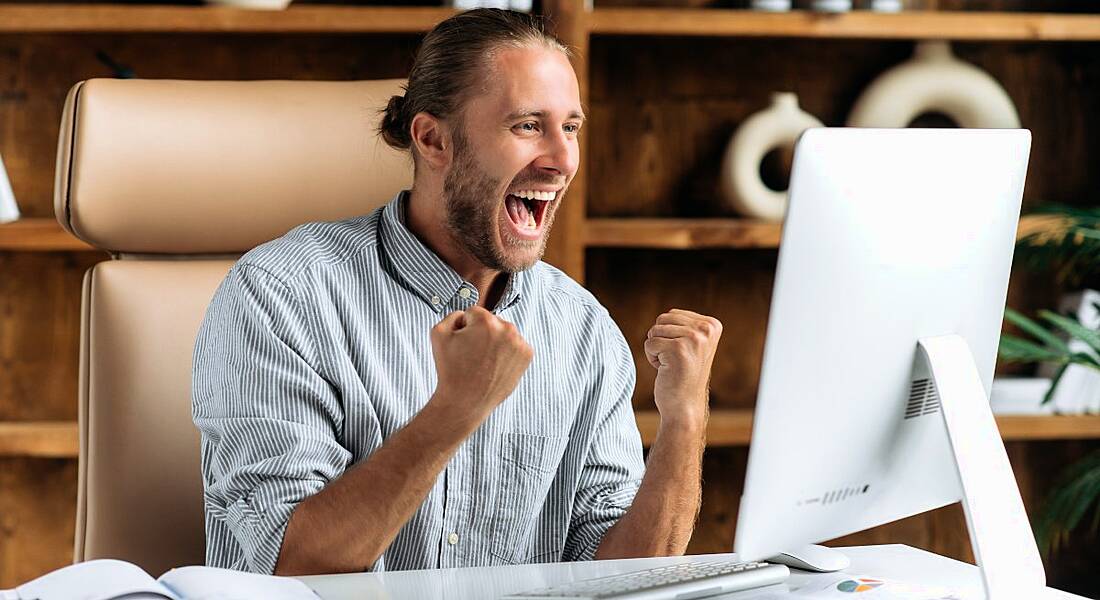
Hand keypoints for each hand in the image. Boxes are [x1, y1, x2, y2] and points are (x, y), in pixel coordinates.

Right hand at [429, 306, 533, 422]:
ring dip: (495, 342)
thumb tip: (468, 315)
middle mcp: (506, 328)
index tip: (462, 345)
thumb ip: (452, 315)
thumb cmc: (451, 369)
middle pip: (491, 321)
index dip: (464, 328)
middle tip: (472, 355)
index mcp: (485, 320)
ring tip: (484, 362)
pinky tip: (495, 365)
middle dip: (481, 333)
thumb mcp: (438, 333)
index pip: (473, 313)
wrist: (466, 401)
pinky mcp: (527, 355)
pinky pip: (514, 345)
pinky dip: (506, 352)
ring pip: (504, 333)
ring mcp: (519, 342)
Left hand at [643, 309, 722, 426]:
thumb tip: (668, 313)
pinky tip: (666, 370)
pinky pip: (649, 343)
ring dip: (657, 350)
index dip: (669, 334)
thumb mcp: (692, 344)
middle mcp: (706, 329)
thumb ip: (684, 325)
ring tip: (672, 365)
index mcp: (712, 325)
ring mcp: (693, 339)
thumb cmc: (683, 375)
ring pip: (654, 331)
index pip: (672, 314)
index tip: (683, 353)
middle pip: (662, 319)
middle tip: (675, 360)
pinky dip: (652, 358)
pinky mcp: (677, 349)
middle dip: (661, 340)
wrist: (685, 406)